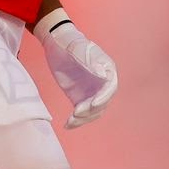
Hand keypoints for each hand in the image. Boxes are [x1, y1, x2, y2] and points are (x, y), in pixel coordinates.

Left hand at [34, 8, 116, 129]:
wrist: (58, 45)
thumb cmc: (72, 44)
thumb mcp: (81, 50)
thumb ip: (92, 62)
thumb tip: (103, 73)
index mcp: (107, 70)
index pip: (110, 87)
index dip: (103, 97)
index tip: (93, 103)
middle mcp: (102, 84)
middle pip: (102, 103)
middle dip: (91, 110)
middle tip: (76, 112)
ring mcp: (92, 92)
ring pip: (93, 112)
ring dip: (83, 119)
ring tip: (70, 120)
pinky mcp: (80, 98)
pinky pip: (82, 113)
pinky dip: (76, 121)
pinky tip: (68, 125)